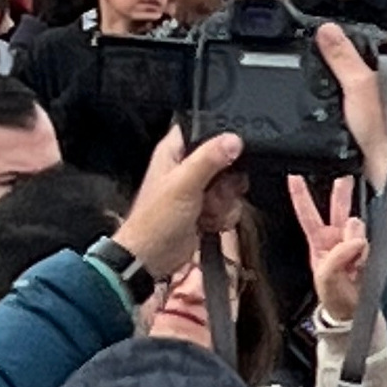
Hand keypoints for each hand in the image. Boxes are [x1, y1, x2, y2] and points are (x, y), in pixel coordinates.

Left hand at [117, 126, 248, 279]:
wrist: (153, 257)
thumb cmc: (155, 221)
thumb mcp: (184, 184)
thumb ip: (209, 159)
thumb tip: (233, 140)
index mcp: (174, 152)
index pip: (203, 129)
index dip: (219, 138)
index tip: (226, 155)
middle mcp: (187, 167)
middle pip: (225, 160)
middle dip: (227, 180)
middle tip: (214, 191)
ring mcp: (198, 189)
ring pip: (231, 185)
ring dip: (225, 202)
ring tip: (207, 211)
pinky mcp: (206, 209)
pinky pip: (229, 205)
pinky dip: (223, 216)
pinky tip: (209, 223)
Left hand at [291, 176, 368, 328]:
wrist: (354, 314)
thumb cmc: (335, 299)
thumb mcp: (326, 279)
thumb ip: (338, 256)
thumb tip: (356, 238)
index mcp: (318, 243)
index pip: (307, 214)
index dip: (301, 194)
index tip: (294, 175)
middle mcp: (336, 239)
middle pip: (337, 208)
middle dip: (341, 192)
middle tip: (345, 177)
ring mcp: (354, 243)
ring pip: (358, 225)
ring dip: (356, 237)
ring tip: (354, 259)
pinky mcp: (370, 250)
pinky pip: (370, 241)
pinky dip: (367, 250)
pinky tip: (362, 263)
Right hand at [312, 22, 386, 185]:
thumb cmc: (386, 145)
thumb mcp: (359, 93)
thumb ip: (346, 61)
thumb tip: (330, 32)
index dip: (372, 33)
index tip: (347, 34)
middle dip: (361, 56)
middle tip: (336, 55)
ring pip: (381, 84)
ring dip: (359, 79)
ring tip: (336, 79)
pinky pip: (374, 106)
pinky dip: (359, 102)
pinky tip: (344, 108)